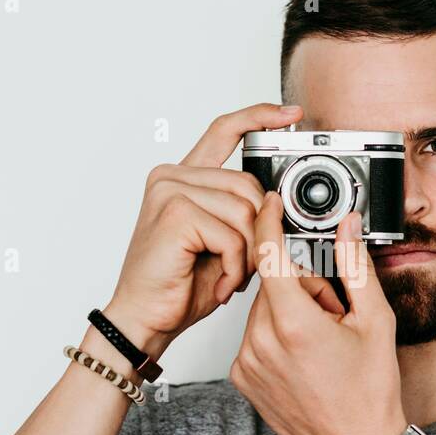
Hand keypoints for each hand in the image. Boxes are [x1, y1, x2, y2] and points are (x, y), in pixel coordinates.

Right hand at [102, 103, 302, 359]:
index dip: (259, 117)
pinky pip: (233, 236)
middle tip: (240, 266)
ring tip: (226, 277)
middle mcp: (171, 177)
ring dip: (247, 255)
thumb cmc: (178, 287)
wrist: (144, 320)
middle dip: (257, 232)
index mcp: (182, 178)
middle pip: (248, 184)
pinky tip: (218, 284)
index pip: (224, 131)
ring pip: (245, 212)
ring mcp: (170, 192)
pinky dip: (235, 268)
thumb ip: (242, 212)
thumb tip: (278, 201)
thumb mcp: (221, 242)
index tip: (291, 114)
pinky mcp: (174, 214)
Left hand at [229, 192, 407, 434]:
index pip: (269, 253)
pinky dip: (275, 337)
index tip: (268, 201)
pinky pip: (254, 337)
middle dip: (302, 288)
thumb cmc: (370, 393)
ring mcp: (247, 362)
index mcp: (293, 322)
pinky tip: (302, 359)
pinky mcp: (241, 378)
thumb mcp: (375, 321)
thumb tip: (348, 227)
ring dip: (288, 313)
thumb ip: (356, 266)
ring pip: (263, 310)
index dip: (268, 220)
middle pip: (274, 284)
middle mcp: (261, 341)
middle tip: (333, 316)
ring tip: (319, 342)